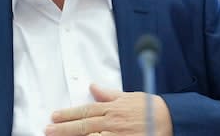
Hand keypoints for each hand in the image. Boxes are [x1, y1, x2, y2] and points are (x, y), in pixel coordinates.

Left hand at [44, 84, 172, 135]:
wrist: (171, 119)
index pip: (85, 111)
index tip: (54, 116)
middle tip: (48, 130)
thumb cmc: (150, 107)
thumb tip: (93, 87)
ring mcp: (117, 134)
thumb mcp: (128, 96)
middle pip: (84, 125)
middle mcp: (112, 121)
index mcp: (112, 108)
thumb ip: (109, 94)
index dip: (68, 114)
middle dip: (64, 128)